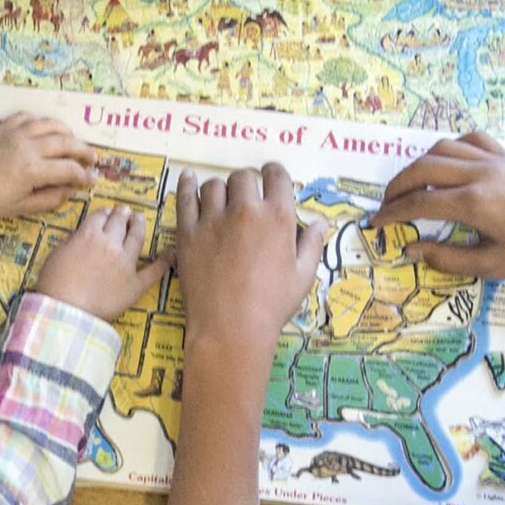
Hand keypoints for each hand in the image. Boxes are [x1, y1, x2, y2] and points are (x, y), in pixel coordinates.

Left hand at [0, 111, 96, 218]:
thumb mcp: (20, 207)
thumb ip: (49, 199)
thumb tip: (70, 191)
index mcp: (33, 170)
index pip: (69, 169)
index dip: (84, 176)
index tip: (92, 180)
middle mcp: (29, 146)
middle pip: (66, 142)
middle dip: (84, 150)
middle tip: (93, 158)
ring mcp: (16, 132)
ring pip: (50, 124)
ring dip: (67, 132)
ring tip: (74, 140)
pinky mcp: (5, 126)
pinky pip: (29, 116)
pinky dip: (42, 121)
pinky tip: (46, 129)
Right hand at [31, 202, 168, 321]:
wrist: (67, 313)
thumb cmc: (54, 286)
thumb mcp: (55, 255)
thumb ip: (71, 241)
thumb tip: (81, 236)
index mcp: (89, 235)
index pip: (100, 216)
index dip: (104, 212)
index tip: (107, 212)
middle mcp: (110, 244)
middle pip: (120, 222)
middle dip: (123, 214)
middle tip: (126, 211)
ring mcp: (126, 263)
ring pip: (137, 238)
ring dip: (139, 225)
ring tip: (140, 219)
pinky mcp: (136, 284)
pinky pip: (154, 271)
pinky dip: (164, 261)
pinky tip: (171, 252)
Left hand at [171, 164, 327, 355]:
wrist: (231, 329)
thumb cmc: (272, 306)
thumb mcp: (303, 277)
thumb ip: (312, 245)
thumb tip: (319, 222)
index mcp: (278, 216)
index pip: (276, 175)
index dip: (274, 175)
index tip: (271, 181)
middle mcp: (245, 210)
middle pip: (243, 177)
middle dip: (247, 184)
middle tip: (247, 199)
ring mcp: (213, 220)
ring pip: (214, 185)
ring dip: (221, 190)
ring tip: (222, 202)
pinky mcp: (188, 233)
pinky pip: (185, 198)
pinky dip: (186, 185)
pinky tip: (188, 178)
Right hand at [374, 131, 504, 277]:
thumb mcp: (492, 265)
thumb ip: (447, 258)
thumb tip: (412, 250)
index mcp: (474, 204)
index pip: (418, 204)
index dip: (391, 214)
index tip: (376, 224)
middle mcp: (480, 174)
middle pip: (422, 169)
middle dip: (396, 186)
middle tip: (385, 205)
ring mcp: (494, 160)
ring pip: (442, 148)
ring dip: (418, 165)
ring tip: (410, 185)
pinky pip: (470, 140)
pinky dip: (450, 148)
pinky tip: (447, 164)